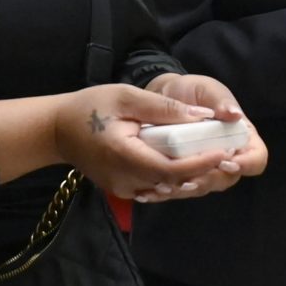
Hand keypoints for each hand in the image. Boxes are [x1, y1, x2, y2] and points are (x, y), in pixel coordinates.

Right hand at [53, 82, 243, 203]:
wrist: (57, 130)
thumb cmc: (90, 107)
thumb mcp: (125, 96)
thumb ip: (163, 107)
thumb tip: (203, 115)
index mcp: (125, 156)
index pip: (171, 169)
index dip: (200, 164)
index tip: (224, 151)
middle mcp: (126, 180)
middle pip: (173, 182)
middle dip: (203, 171)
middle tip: (228, 154)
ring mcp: (124, 189)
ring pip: (167, 188)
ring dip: (192, 176)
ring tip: (215, 156)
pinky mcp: (123, 189)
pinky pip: (156, 187)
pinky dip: (175, 177)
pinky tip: (190, 163)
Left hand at [145, 73, 267, 188]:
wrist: (164, 96)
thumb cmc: (192, 91)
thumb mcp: (207, 89)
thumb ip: (221, 101)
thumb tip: (235, 114)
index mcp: (241, 137)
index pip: (256, 158)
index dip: (246, 164)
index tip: (226, 160)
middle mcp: (227, 157)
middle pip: (228, 178)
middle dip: (209, 180)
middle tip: (191, 178)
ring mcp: (205, 168)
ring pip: (203, 187)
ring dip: (187, 189)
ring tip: (168, 185)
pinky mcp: (185, 174)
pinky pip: (180, 189)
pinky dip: (168, 191)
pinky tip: (153, 190)